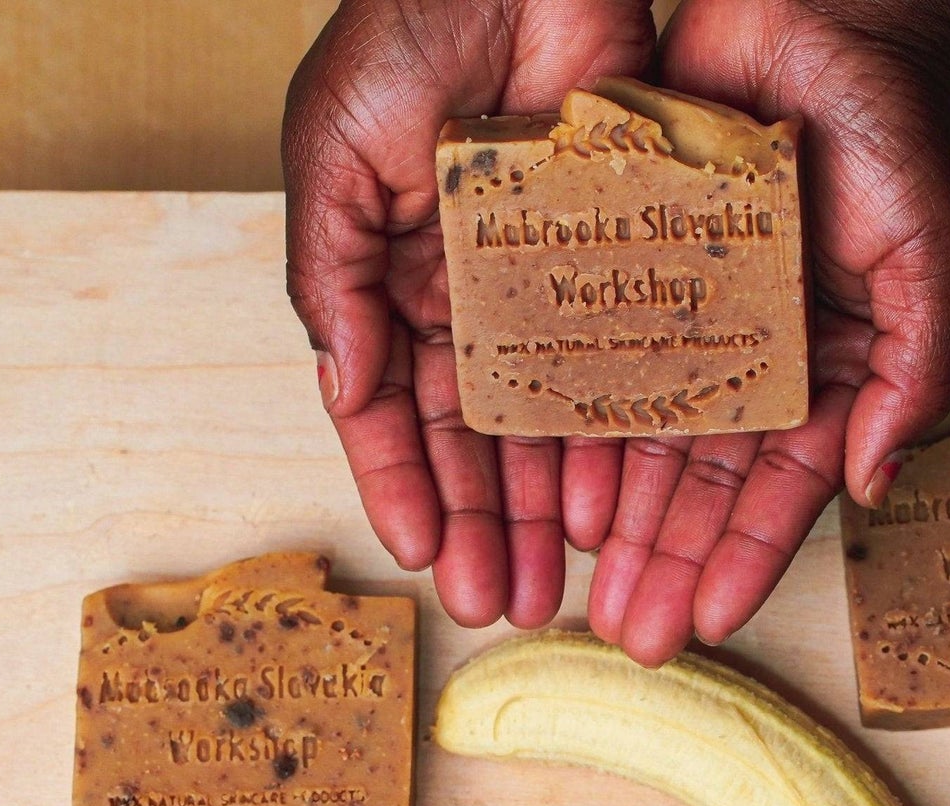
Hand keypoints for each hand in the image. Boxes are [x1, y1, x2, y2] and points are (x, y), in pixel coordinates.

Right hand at [283, 0, 654, 627]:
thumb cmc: (411, 28)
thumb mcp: (337, 151)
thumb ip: (330, 273)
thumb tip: (342, 388)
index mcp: (394, 283)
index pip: (393, 411)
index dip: (405, 487)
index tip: (422, 555)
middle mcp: (472, 306)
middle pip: (475, 443)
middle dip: (481, 526)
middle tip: (498, 603)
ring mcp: (548, 297)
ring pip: (546, 429)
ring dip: (542, 510)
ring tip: (553, 584)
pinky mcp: (619, 274)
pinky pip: (616, 375)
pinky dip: (609, 443)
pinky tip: (605, 506)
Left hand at [589, 0, 949, 664]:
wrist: (819, 10)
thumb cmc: (894, 125)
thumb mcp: (931, 255)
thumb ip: (911, 373)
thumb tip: (876, 484)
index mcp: (824, 371)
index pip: (781, 487)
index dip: (746, 557)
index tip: (704, 621)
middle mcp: (750, 363)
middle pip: (699, 487)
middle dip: (664, 564)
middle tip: (627, 636)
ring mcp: (686, 326)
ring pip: (638, 445)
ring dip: (612, 524)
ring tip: (574, 592)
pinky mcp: (628, 276)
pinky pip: (593, 366)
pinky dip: (574, 431)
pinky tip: (550, 494)